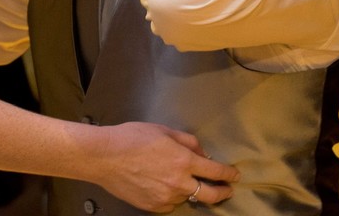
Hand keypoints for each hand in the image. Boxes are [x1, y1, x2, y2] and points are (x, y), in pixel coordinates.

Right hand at [91, 122, 237, 211]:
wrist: (104, 157)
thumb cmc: (132, 137)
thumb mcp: (164, 131)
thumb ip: (188, 142)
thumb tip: (203, 154)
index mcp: (183, 160)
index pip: (215, 171)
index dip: (228, 174)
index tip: (234, 175)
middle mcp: (178, 182)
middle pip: (209, 194)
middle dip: (222, 192)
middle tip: (227, 190)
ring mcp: (165, 197)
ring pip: (186, 197)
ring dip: (189, 190)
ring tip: (178, 179)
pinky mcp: (153, 207)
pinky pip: (169, 203)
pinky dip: (171, 195)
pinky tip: (161, 185)